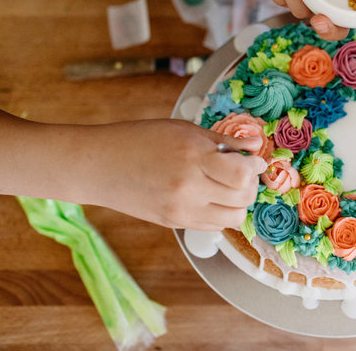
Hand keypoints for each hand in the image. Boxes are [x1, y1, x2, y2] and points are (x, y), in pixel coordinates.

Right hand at [77, 119, 267, 229]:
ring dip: (238, 203)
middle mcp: (189, 188)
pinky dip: (221, 213)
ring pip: (233, 218)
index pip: (241, 174)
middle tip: (242, 172)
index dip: (253, 168)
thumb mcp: (184, 130)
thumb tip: (255, 147)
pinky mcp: (175, 224)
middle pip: (242, 198)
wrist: (99, 166)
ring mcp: (181, 210)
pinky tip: (212, 196)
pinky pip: (215, 226)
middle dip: (249, 185)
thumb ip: (223, 141)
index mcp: (192, 158)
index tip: (253, 160)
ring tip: (227, 186)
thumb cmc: (140, 139)